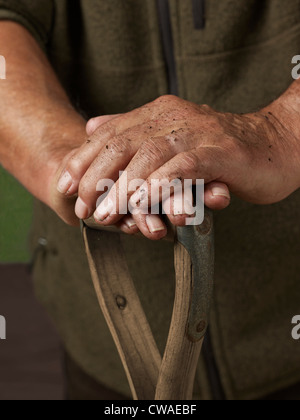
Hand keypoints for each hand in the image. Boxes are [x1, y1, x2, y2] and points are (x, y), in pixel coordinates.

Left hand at [57, 94, 299, 238]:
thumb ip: (133, 130)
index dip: (84, 158)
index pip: (111, 132)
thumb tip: (92, 126)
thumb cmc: (221, 148)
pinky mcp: (219, 151)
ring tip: (107, 214)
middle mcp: (173, 117)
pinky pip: (184, 167)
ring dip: (124, 188)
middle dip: (97, 177)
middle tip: (84, 207)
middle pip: (123, 144)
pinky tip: (144, 203)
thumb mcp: (173, 135)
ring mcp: (196, 132)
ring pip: (149, 157)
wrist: (274, 143)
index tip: (67, 185)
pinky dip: (160, 185)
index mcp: (159, 113)